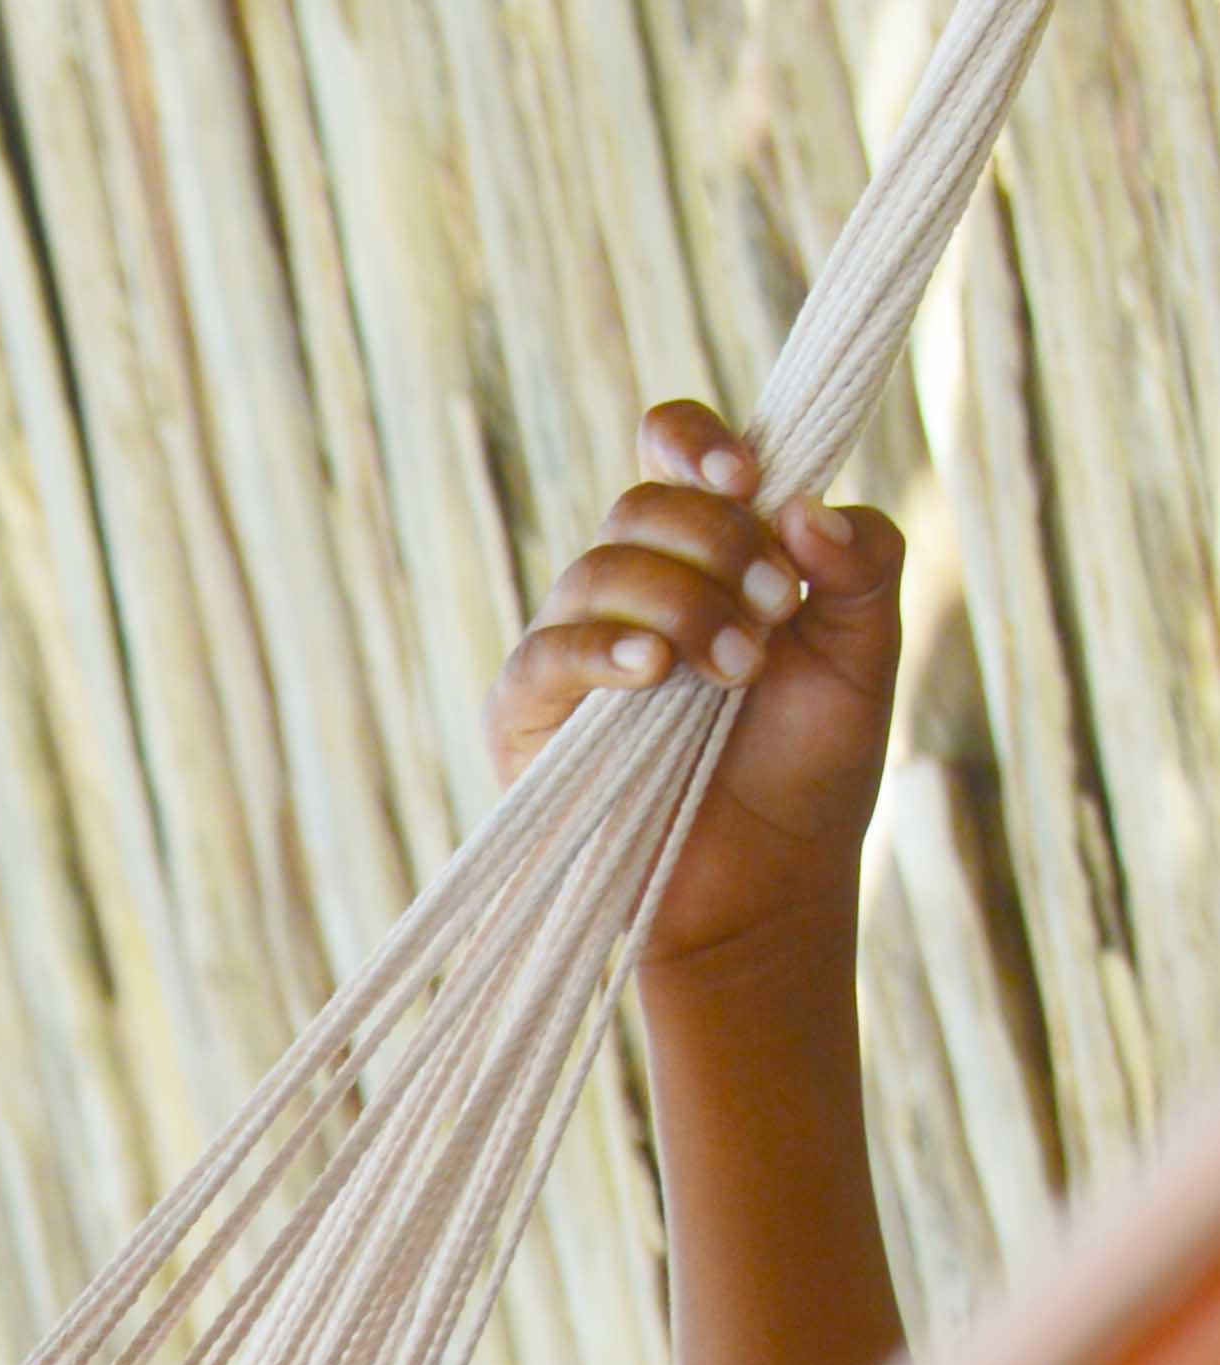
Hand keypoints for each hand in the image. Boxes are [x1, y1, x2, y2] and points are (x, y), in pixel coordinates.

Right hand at [487, 397, 905, 980]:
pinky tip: (653, 674)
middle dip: (717, 544)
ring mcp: (575, 649)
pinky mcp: (528, 715)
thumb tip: (801, 507)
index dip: (696, 444)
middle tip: (777, 612)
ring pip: (598, 571)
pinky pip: (547, 652)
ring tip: (736, 669)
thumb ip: (865, 561)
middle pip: (640, 504)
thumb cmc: (810, 770)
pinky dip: (602, 649)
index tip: (750, 480)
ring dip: (681, 603)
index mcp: (706, 554)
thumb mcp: (868, 652)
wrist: (766, 888)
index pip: (670, 453)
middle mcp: (632, 589)